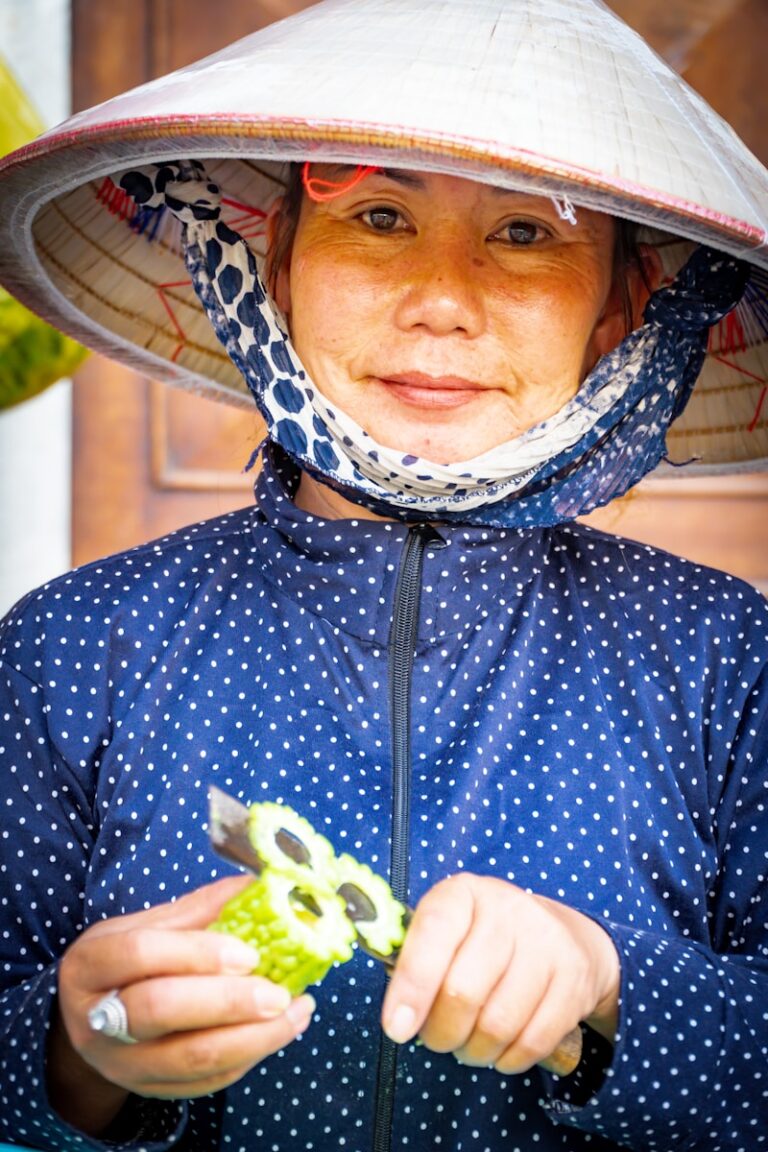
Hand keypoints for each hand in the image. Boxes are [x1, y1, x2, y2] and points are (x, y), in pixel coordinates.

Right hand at [51, 876, 314, 1133]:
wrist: (91, 1021)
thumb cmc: (124, 964)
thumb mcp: (145, 925)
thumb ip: (199, 909)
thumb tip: (258, 885)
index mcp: (92, 964)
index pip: (139, 953)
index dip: (197, 952)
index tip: (248, 952)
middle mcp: (97, 1018)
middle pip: (160, 1010)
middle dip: (228, 1002)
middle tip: (278, 993)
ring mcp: (122, 1062)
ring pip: (188, 1059)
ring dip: (252, 1038)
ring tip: (296, 1012)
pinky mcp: (149, 1090)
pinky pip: (204, 1082)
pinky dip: (248, 1058)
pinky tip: (278, 1032)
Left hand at [381, 873, 618, 1072]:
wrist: (565, 935)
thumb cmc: (484, 939)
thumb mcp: (448, 932)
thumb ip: (416, 961)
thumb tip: (396, 1017)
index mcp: (464, 893)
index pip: (433, 932)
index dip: (412, 984)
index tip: (396, 1027)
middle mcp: (508, 909)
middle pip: (463, 990)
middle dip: (440, 1032)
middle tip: (437, 1039)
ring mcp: (546, 942)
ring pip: (498, 1024)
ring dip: (474, 1050)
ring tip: (468, 1044)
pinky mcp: (574, 979)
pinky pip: (533, 1041)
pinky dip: (508, 1060)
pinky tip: (500, 1051)